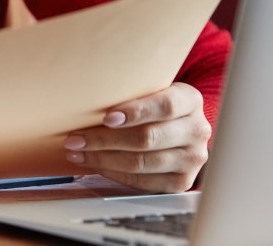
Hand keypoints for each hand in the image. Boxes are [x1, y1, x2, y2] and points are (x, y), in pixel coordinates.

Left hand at [62, 82, 210, 192]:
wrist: (178, 127)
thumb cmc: (154, 105)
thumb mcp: (151, 90)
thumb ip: (129, 91)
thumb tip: (84, 95)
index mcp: (190, 101)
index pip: (165, 106)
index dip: (135, 112)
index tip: (106, 117)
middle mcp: (197, 131)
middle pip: (148, 138)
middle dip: (105, 139)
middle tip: (75, 138)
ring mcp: (192, 159)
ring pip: (142, 162)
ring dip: (103, 158)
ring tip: (77, 152)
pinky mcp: (182, 182)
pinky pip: (142, 182)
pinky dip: (114, 173)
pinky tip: (95, 164)